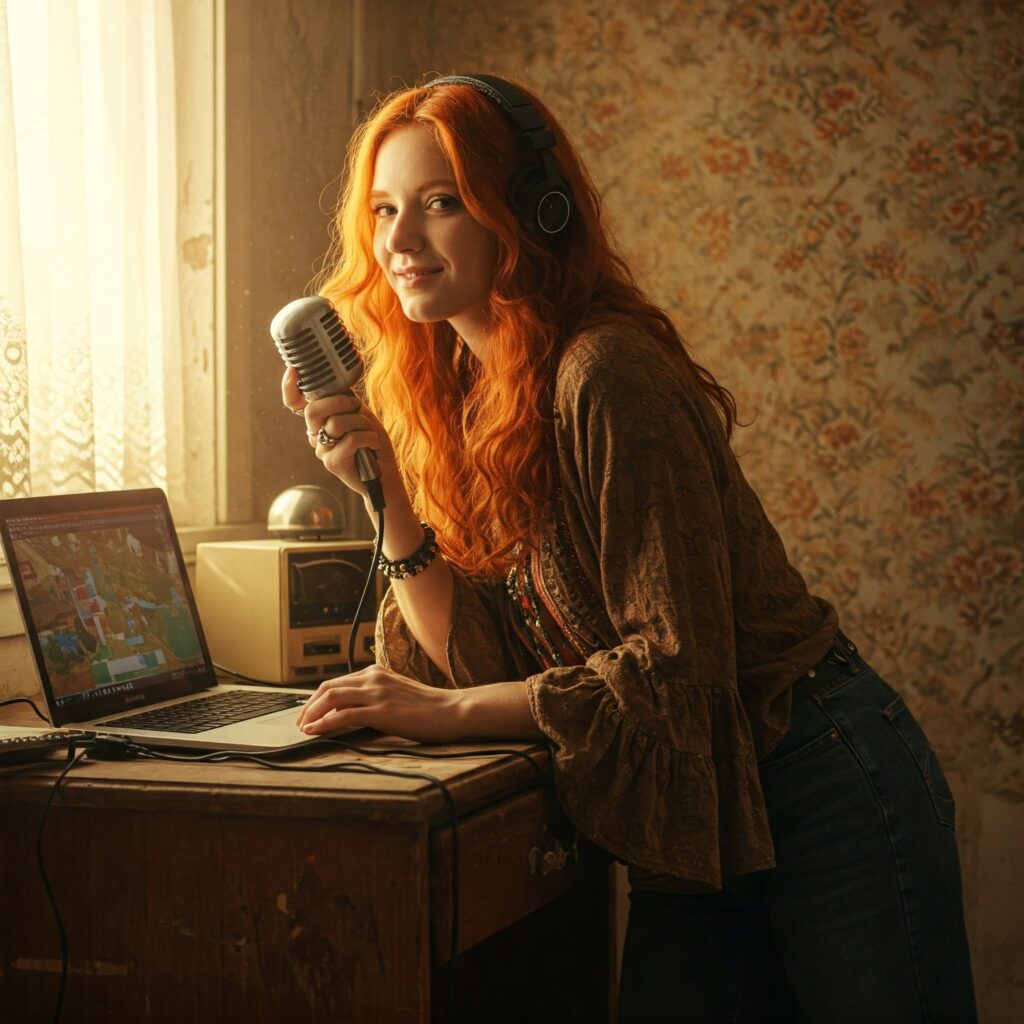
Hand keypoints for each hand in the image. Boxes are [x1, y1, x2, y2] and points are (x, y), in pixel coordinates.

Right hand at [281, 366, 396, 500]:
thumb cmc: (373, 442)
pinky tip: (374, 445)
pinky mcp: (332, 463)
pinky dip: (369, 438)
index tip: (293, 371)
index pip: (295, 403)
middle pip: (313, 409)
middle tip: (356, 407)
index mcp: (320, 420)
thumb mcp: (360, 414)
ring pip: (336, 423)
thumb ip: (346, 401)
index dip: (289, 387)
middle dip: (339, 402)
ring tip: (371, 432)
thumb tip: (339, 387)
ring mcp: (321, 449)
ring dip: (362, 423)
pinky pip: (351, 439)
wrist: (385, 474)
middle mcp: (315, 434)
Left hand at [296, 665, 463, 743]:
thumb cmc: (429, 708)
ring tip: (303, 728)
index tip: (307, 713)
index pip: (337, 682)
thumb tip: (350, 713)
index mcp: (377, 672)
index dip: (317, 698)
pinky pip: (343, 715)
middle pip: (328, 687)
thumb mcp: (397, 695)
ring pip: (331, 698)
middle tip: (299, 723)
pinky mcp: (381, 710)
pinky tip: (314, 732)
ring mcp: (377, 693)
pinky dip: (324, 723)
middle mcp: (374, 678)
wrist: (453, 710)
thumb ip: (375, 698)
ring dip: (311, 713)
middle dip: (308, 705)